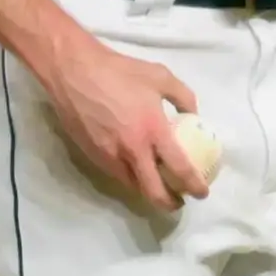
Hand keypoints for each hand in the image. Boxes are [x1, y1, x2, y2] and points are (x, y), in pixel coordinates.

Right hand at [34, 23, 212, 211]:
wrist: (73, 72)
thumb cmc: (119, 71)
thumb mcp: (160, 76)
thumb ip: (183, 96)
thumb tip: (193, 113)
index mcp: (153, 131)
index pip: (179, 170)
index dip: (194, 186)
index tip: (201, 192)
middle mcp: (132, 151)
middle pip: (154, 193)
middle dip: (170, 203)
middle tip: (178, 200)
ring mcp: (110, 157)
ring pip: (133, 187)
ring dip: (148, 191)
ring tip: (157, 184)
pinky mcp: (93, 156)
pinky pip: (116, 175)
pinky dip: (130, 177)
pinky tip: (134, 167)